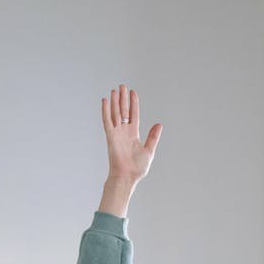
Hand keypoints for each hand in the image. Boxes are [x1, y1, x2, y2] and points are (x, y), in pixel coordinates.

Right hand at [97, 84, 161, 215]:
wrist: (126, 177)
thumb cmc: (136, 168)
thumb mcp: (149, 150)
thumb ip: (153, 137)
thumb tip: (159, 124)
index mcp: (133, 134)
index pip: (133, 115)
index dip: (133, 103)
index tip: (132, 92)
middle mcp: (124, 132)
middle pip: (124, 111)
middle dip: (123, 98)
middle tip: (122, 86)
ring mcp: (116, 133)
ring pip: (115, 113)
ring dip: (115, 101)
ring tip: (115, 90)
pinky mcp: (110, 136)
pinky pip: (107, 121)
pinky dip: (105, 111)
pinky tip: (105, 101)